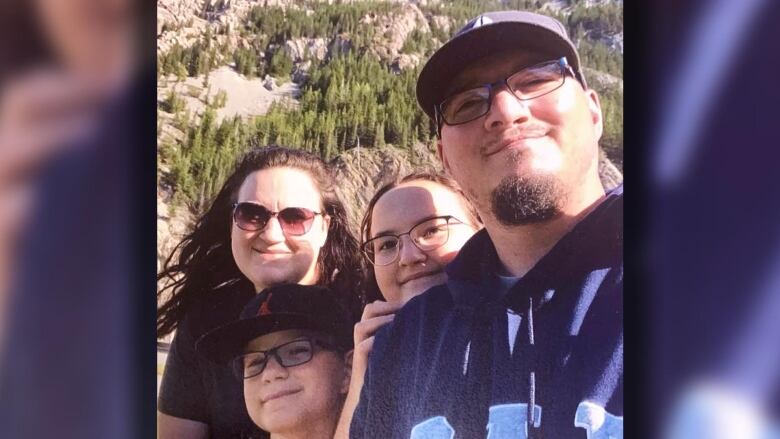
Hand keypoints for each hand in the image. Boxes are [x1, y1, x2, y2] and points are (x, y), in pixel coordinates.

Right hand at [334, 300, 401, 438]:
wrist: (373, 401)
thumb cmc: (391, 375)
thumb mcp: (397, 350)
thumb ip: (402, 336)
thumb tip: (421, 321)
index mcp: (373, 332)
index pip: (375, 307)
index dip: (390, 303)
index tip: (411, 304)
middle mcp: (364, 338)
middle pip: (368, 310)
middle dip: (386, 307)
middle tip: (406, 309)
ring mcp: (360, 350)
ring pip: (361, 325)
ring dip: (380, 321)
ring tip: (399, 323)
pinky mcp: (361, 364)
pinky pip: (363, 346)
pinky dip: (376, 341)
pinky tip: (392, 340)